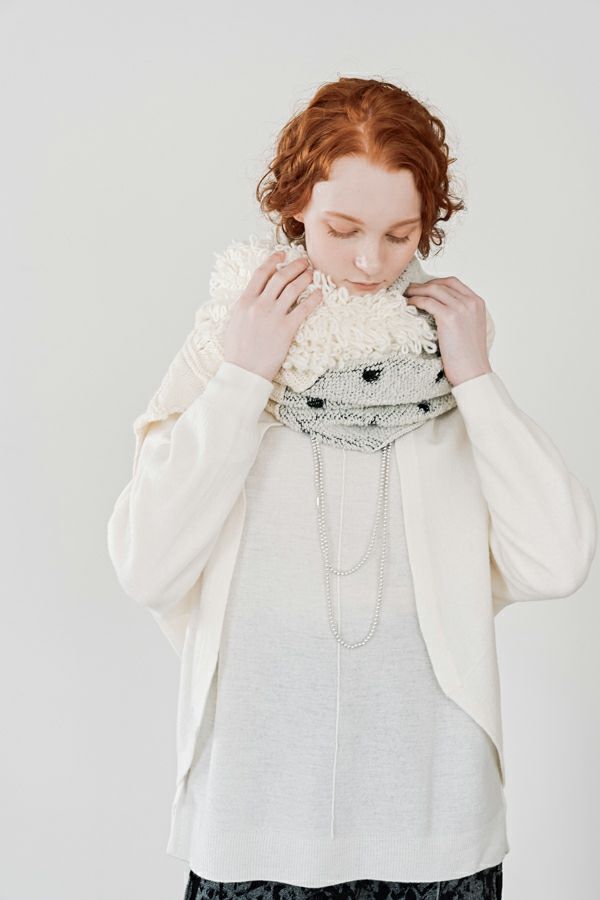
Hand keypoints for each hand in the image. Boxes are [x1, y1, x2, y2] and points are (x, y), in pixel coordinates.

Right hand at [222, 250, 322, 382]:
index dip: (273, 260)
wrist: (243, 370)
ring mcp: (274, 316)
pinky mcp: (286, 329)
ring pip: (293, 289)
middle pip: (280, 277)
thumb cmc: (237, 350)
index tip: (281, 253)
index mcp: (245, 301)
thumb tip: (254, 294)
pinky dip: (314, 299)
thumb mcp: (235, 321)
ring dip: (305, 278)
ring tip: (312, 274)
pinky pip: (304, 308)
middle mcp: (259, 305)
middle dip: (294, 266)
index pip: (261, 273)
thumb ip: (245, 305)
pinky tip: (319, 294)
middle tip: (304, 262)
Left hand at [403, 276, 491, 387]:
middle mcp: (471, 302)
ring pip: (434, 290)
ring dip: (416, 290)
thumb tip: (439, 309)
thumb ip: (461, 314)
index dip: (435, 282)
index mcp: (477, 303)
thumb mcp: (470, 328)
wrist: (473, 371)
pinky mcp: (450, 318)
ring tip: (405, 295)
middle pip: (442, 284)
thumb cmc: (469, 356)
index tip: (423, 287)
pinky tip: (408, 305)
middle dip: (423, 285)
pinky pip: (428, 302)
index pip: (453, 282)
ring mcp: (461, 308)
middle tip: (409, 289)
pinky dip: (415, 301)